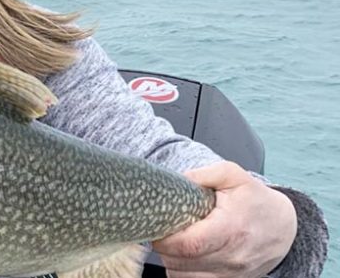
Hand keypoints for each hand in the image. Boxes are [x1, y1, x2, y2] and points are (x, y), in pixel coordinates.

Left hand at [152, 161, 296, 277]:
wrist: (285, 227)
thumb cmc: (256, 200)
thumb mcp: (234, 176)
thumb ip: (204, 174)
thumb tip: (178, 180)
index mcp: (231, 229)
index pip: (190, 244)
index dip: (166, 239)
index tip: (156, 226)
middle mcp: (232, 257)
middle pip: (182, 262)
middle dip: (163, 248)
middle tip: (160, 230)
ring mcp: (232, 274)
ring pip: (185, 276)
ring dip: (171, 261)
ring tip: (173, 241)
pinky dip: (182, 271)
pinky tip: (183, 254)